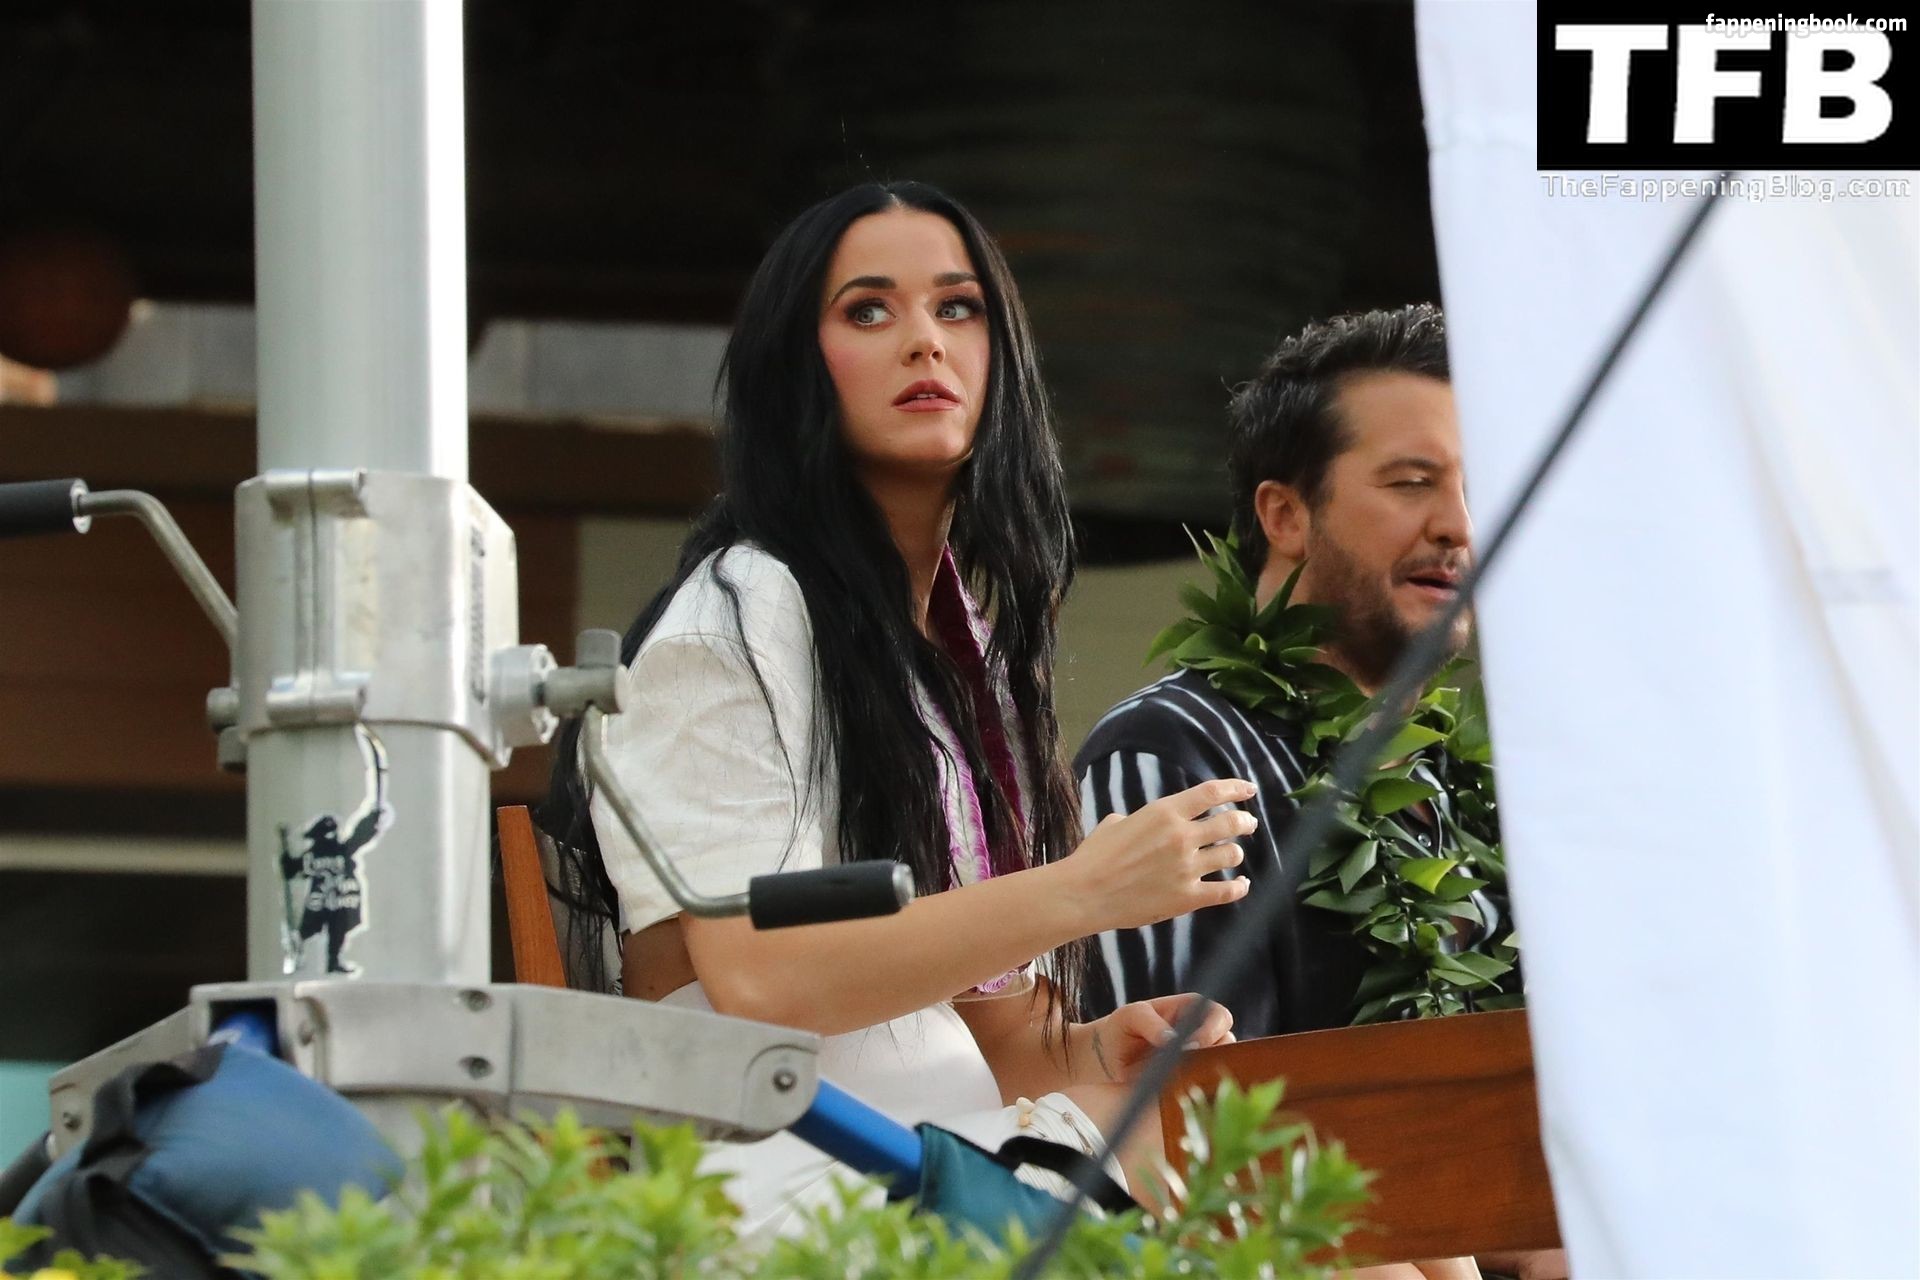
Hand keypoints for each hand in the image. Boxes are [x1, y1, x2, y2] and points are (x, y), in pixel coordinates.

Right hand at [1056, 778, 1257, 932]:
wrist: (1084, 893)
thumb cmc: (1094, 857)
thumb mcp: (1116, 823)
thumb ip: (1141, 819)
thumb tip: (1147, 824)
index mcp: (1164, 813)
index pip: (1211, 793)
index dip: (1235, 788)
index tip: (1248, 789)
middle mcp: (1181, 837)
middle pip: (1230, 823)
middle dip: (1244, 821)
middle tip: (1248, 823)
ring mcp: (1187, 868)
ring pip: (1231, 855)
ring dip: (1235, 853)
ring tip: (1233, 854)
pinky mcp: (1187, 897)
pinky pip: (1226, 891)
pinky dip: (1239, 887)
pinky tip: (1242, 885)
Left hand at [1086, 993, 1235, 1082]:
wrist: (1106, 1058)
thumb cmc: (1120, 1028)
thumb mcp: (1130, 1017)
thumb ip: (1150, 1023)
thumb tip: (1172, 1039)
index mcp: (1193, 1010)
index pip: (1219, 1016)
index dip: (1212, 1030)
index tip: (1192, 1046)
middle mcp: (1202, 1034)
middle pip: (1227, 1043)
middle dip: (1212, 1055)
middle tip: (1187, 1065)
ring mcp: (1199, 1059)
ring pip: (1219, 1068)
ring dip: (1204, 1074)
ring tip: (1179, 1079)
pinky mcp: (1190, 1082)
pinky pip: (1205, 1088)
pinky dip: (1196, 1090)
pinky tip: (1177, 1092)